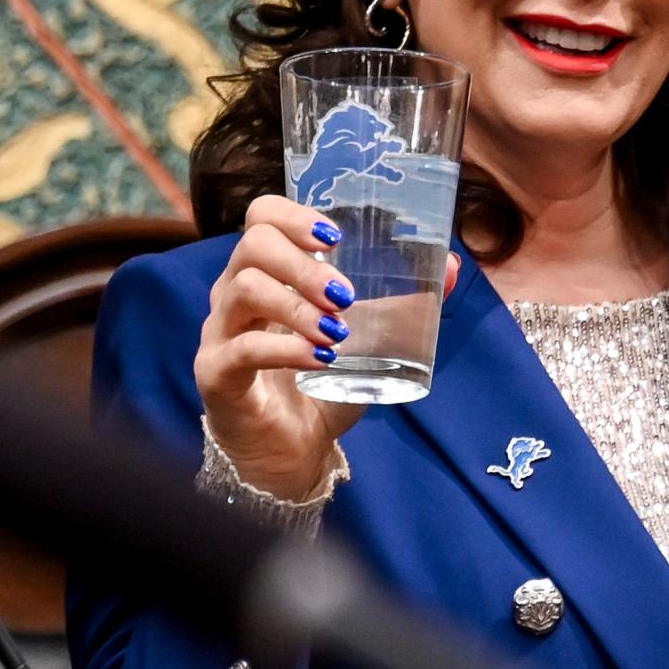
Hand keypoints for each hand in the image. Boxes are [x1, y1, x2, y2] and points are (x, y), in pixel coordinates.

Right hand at [194, 196, 459, 501]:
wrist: (292, 452)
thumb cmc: (321, 385)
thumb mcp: (370, 339)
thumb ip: (404, 304)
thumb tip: (453, 266)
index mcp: (267, 273)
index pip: (262, 217)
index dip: (294, 215)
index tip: (336, 238)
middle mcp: (235, 294)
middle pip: (252, 245)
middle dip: (305, 265)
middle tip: (345, 295)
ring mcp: (220, 333)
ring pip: (244, 289)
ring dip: (298, 306)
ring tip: (338, 332)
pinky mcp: (216, 374)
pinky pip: (241, 349)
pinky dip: (286, 349)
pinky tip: (321, 359)